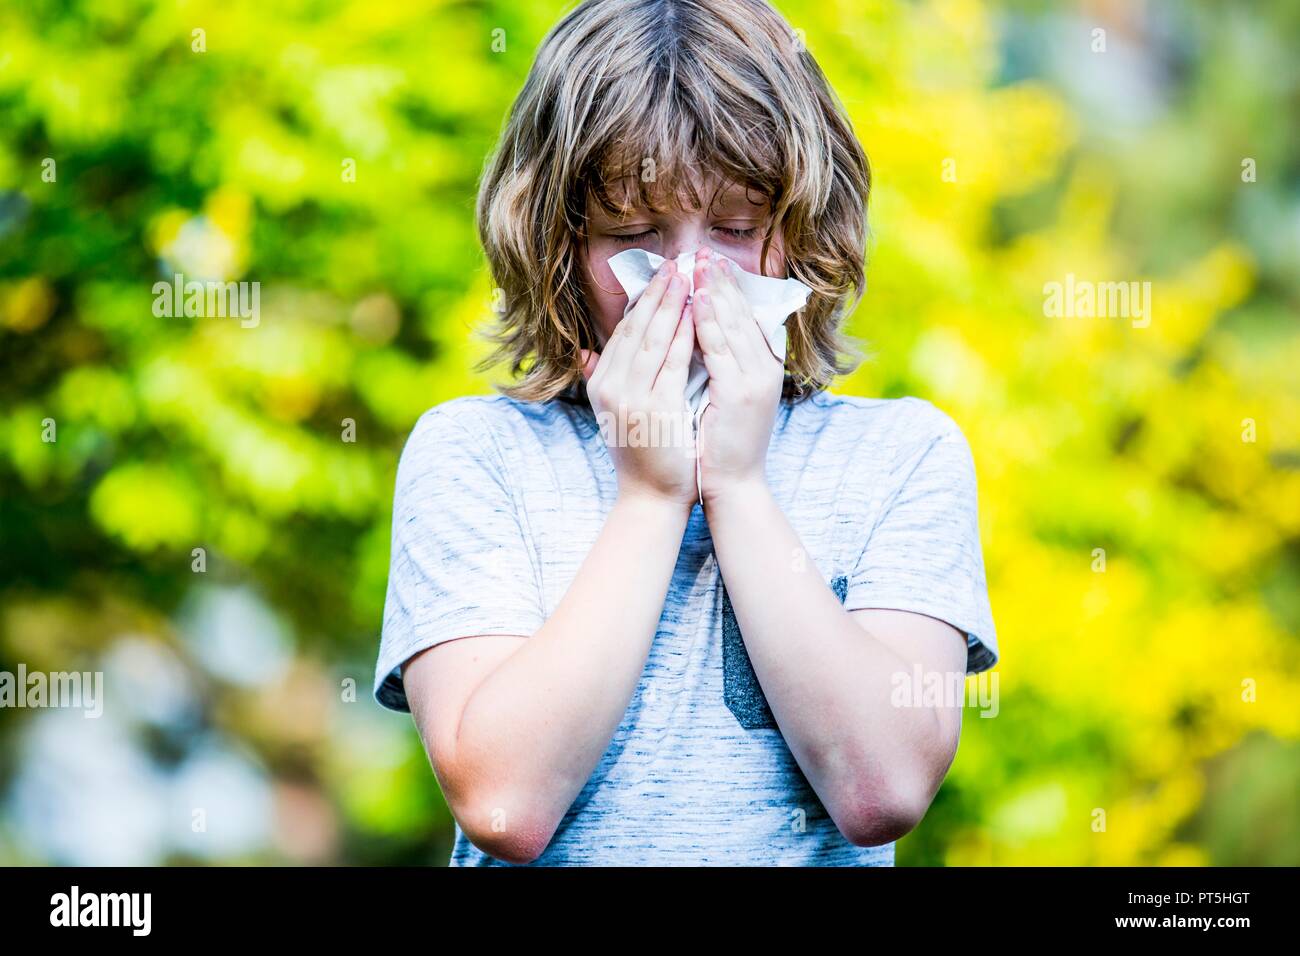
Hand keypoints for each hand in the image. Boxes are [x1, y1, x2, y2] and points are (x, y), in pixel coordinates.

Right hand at [579, 259, 698, 510]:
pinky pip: (674, 362)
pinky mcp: (656, 409)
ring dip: (673, 305)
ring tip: (689, 278)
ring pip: (655, 339)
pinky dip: (685, 335)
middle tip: (678, 265)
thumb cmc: (641, 456)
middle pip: (638, 329)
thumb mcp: (612, 415)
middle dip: (659, 293)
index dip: (643, 301)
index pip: (624, 333)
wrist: (650, 498)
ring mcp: (631, 398)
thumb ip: (600, 380)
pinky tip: (698, 314)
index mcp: (601, 385)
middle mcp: (611, 388)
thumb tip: (585, 352)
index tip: (661, 276)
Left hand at [690, 249, 782, 505]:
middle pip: (743, 314)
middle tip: (703, 252)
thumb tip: (702, 334)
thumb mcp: (723, 397)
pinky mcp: (741, 393)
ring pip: (733, 325)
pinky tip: (694, 302)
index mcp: (763, 368)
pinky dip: (708, 323)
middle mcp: (765, 369)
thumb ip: (717, 365)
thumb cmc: (721, 444)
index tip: (712, 263)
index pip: (748, 317)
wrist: (734, 486)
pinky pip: (720, 349)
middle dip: (721, 282)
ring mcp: (756, 380)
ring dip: (714, 293)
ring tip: (698, 265)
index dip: (730, 289)